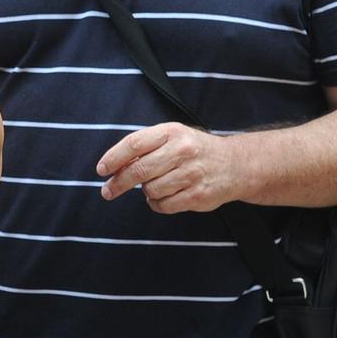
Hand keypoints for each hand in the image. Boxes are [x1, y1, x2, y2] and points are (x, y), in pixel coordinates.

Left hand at [96, 122, 239, 212]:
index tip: (101, 170)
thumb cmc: (194, 150)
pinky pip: (164, 205)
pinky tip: (164, 196)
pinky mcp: (198, 195)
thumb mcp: (171, 137)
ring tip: (156, 185)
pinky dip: (157, 204)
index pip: (134, 144)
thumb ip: (144, 146)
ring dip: (146, 191)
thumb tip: (112, 166)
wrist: (235, 164)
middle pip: (138, 170)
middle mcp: (183, 151)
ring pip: (150, 190)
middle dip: (118, 183)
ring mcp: (192, 174)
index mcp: (172, 132)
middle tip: (108, 191)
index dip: (113, 158)